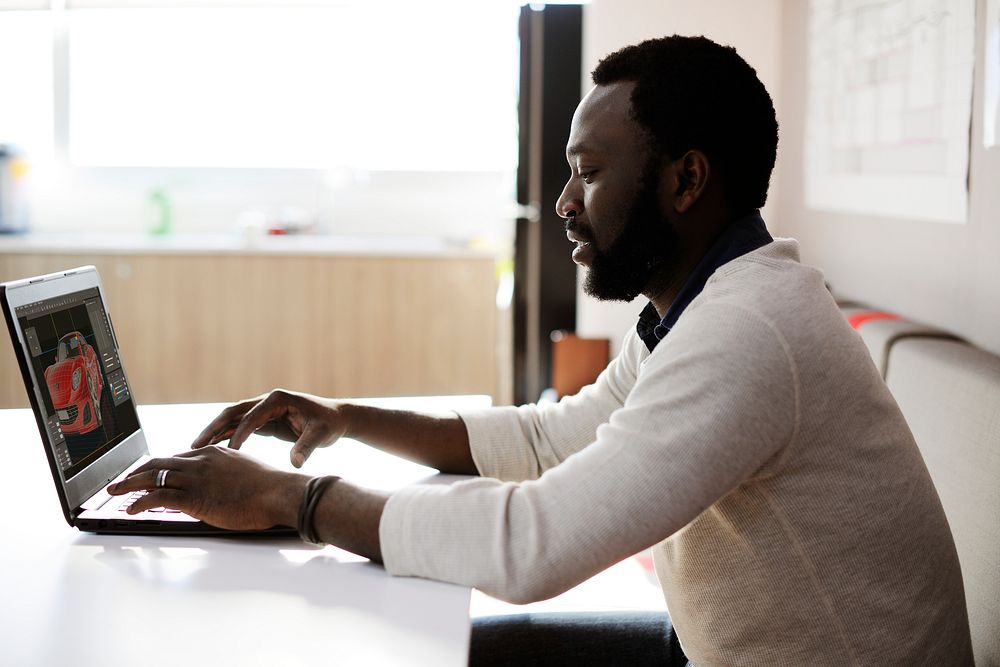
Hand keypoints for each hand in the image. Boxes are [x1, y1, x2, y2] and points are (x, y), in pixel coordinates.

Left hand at [106, 446, 306, 529]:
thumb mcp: (246, 472)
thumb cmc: (270, 488)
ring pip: (153, 476)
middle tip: (122, 480)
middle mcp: (201, 460)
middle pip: (159, 462)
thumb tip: (224, 487)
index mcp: (215, 453)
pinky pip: (158, 496)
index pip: (178, 457)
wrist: (279, 493)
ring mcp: (196, 477)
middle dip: (137, 471)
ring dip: (130, 484)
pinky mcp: (194, 496)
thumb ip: (228, 474)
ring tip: (116, 491)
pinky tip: (132, 508)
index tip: (149, 474)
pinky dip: (141, 501)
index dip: (160, 466)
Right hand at [191, 389, 347, 467]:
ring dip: (215, 433)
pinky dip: (226, 436)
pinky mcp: (264, 420)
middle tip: (195, 445)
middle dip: (214, 428)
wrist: (337, 418)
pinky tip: (212, 449)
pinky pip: (240, 427)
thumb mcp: (320, 435)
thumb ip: (306, 447)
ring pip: (232, 419)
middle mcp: (267, 401)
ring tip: (195, 449)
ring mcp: (264, 409)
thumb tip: (295, 463)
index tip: (228, 452)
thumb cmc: (329, 424)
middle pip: (233, 413)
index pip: (252, 416)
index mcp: (278, 399)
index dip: (239, 433)